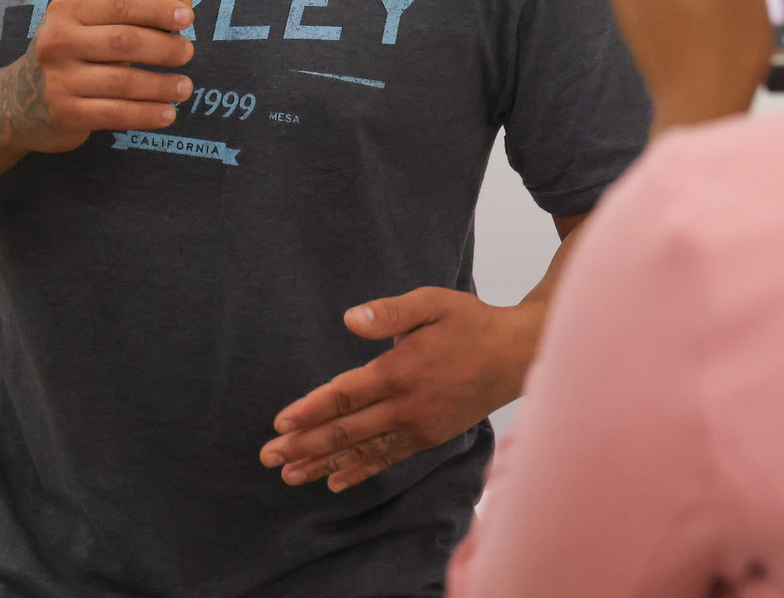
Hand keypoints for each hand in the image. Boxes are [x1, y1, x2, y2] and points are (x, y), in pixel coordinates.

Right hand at [21, 0, 194, 151]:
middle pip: (124, 41)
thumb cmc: (69, 57)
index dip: (158, 9)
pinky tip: (167, 113)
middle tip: (187, 54)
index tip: (187, 17)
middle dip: (165, 48)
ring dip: (162, 85)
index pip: (120, 4)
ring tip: (185, 87)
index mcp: (68, 12)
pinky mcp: (65, 113)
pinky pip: (116, 113)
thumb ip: (135, 14)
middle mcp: (58, 42)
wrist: (15, 103)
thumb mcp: (91, 27)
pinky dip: (147, 114)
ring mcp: (59, 79)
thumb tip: (185, 0)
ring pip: (124, 81)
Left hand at [261, 288, 539, 491]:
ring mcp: (418, 426)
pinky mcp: (429, 437)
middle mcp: (405, 405)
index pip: (345, 396)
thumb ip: (390, 312)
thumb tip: (349, 319)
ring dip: (323, 463)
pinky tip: (335, 481)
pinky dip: (360, 470)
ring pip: (362, 450)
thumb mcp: (433, 303)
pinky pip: (388, 458)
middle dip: (304, 445)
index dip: (310, 411)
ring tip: (289, 477)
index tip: (280, 424)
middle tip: (269, 458)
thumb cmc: (470, 323)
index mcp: (400, 370)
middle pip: (346, 430)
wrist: (514, 355)